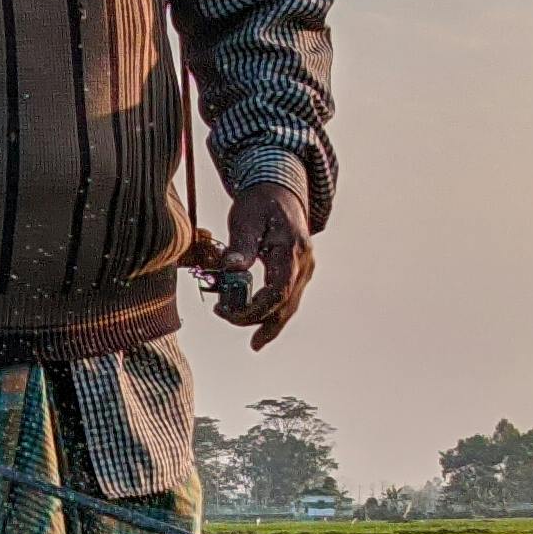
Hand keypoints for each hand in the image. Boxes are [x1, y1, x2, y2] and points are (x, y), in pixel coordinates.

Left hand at [217, 180, 315, 347]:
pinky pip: (289, 298)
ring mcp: (305, 268)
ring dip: (270, 324)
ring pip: (290, 305)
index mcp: (291, 250)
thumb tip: (231, 267)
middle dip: (261, 323)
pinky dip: (275, 314)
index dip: (253, 309)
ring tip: (255, 343)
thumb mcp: (245, 218)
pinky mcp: (300, 271)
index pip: (276, 292)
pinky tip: (263, 328)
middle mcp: (304, 263)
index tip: (227, 312)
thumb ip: (240, 245)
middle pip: (286, 305)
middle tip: (236, 330)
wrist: (280, 191)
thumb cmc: (259, 203)